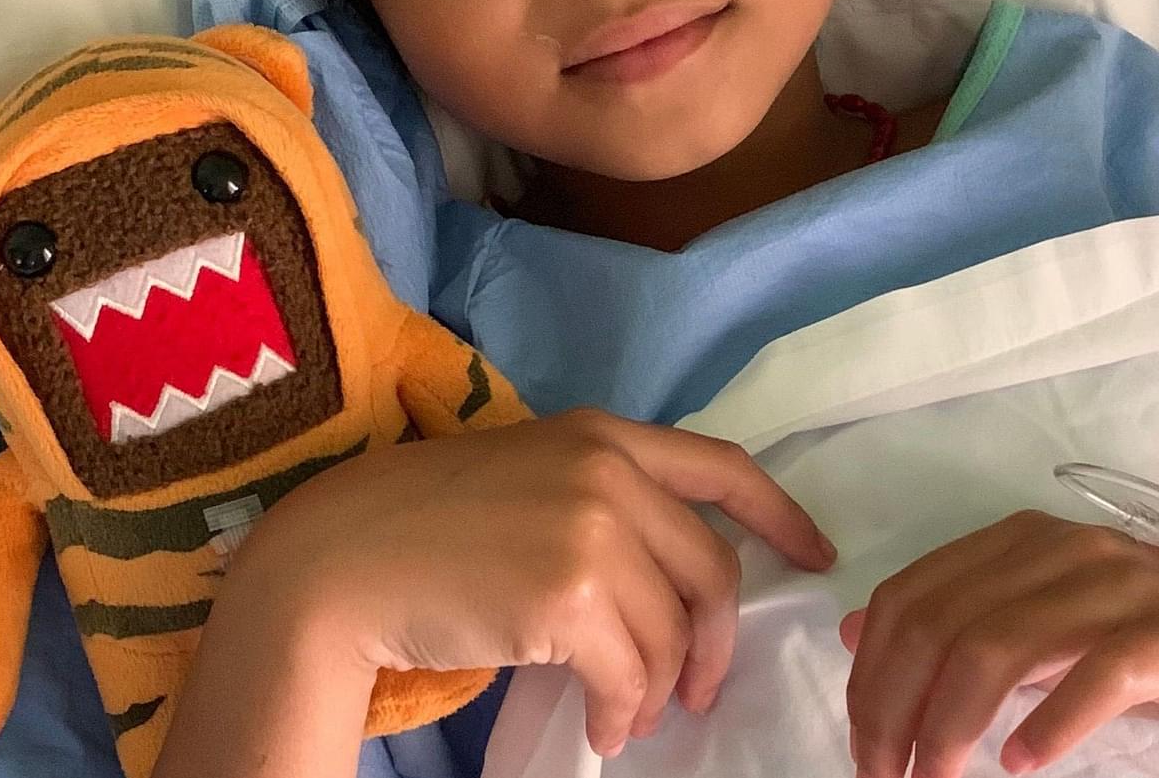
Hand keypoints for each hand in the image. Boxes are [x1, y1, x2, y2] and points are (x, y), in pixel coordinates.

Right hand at [229, 408, 834, 755]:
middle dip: (716, 641)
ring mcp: (592, 528)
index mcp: (600, 433)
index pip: (723, 466)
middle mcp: (607, 469)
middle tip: (696, 690)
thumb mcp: (525, 478)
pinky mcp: (571, 595)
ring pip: (673, 632)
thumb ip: (601, 499)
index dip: (782, 515)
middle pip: (712, 569)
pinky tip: (602, 726)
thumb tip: (667, 583)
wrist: (340, 561)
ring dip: (658, 689)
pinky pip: (631, 674)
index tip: (818, 555)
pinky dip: (624, 713)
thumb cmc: (420, 526)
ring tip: (628, 713)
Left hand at [841, 509, 1158, 777]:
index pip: (913, 598)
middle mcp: (1066, 549)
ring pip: (1003, 645)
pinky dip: (1050, 723)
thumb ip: (960, 622)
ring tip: (937, 777)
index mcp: (1022, 541)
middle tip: (887, 774)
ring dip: (953, 724)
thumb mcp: (1042, 629)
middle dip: (898, 708)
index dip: (872, 675)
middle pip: (944, 623)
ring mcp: (1123, 585)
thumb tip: (858, 633)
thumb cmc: (1150, 650)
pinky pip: (1098, 673)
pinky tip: (1022, 761)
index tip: (864, 744)